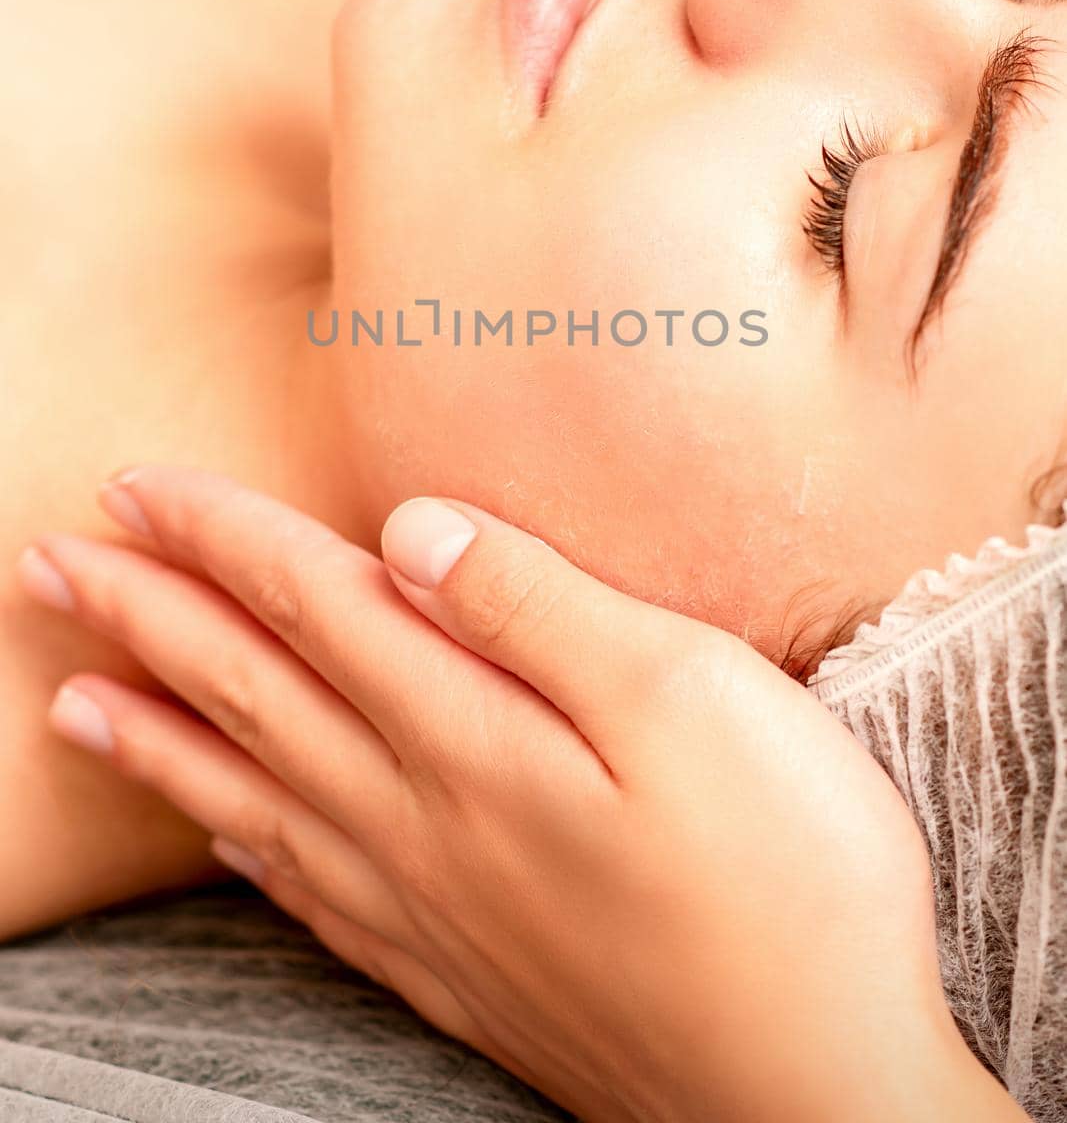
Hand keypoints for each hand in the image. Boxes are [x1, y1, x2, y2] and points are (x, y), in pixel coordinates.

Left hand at [18, 469, 1024, 1122]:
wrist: (820, 1097)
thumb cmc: (785, 882)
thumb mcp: (692, 699)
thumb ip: (538, 609)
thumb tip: (410, 531)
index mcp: (474, 737)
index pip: (311, 605)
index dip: (217, 537)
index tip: (132, 486)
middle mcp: (423, 821)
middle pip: (254, 694)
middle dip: (145, 617)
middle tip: (49, 564)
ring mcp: (431, 908)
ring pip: (255, 798)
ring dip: (157, 739)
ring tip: (74, 704)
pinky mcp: (459, 973)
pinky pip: (308, 899)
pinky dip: (241, 853)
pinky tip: (219, 836)